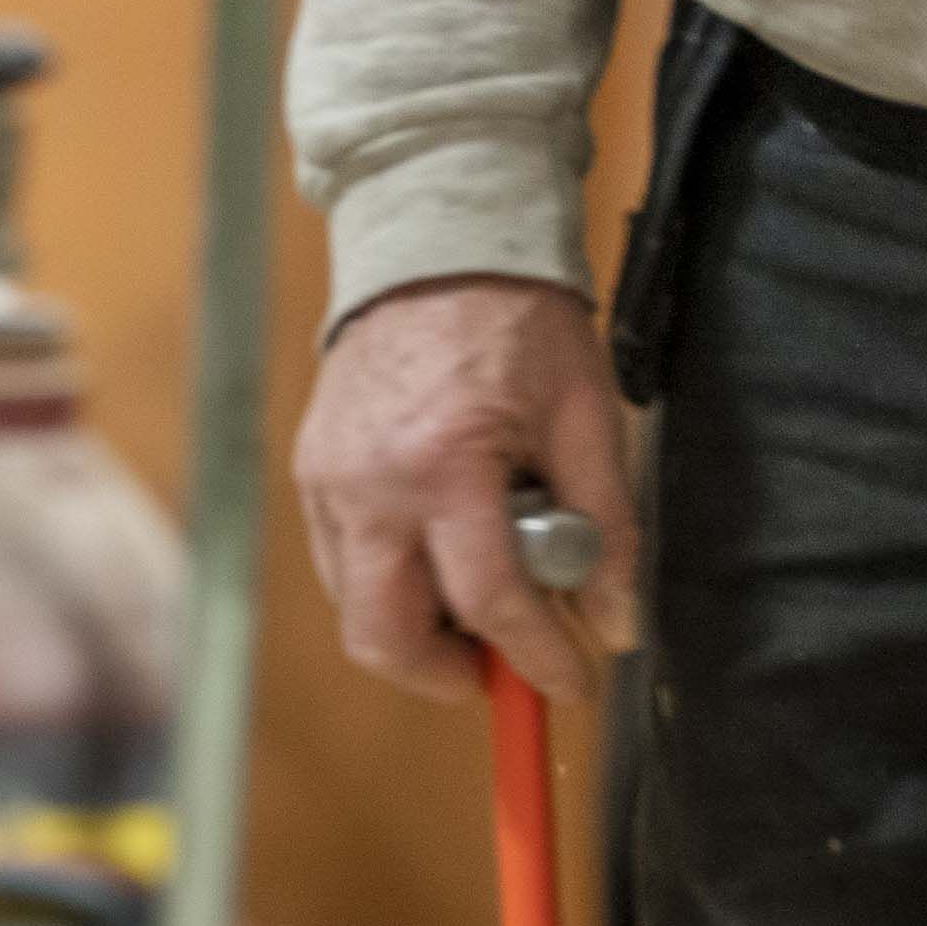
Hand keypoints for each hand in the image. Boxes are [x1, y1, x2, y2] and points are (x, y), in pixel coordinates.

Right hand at [292, 274, 642, 703]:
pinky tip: (441, 549)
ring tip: (478, 595)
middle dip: (449, 675)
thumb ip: (606, 528)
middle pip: (387, 638)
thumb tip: (615, 627)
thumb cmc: (519, 320)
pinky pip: (342, 565)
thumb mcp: (587, 417)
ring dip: (419, 630)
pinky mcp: (311, 474)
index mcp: (444, 465)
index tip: (572, 684)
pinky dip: (392, 584)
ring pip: (356, 611)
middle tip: (503, 662)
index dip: (538, 660)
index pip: (489, 603)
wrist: (434, 241)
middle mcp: (369, 485)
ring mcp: (327, 482)